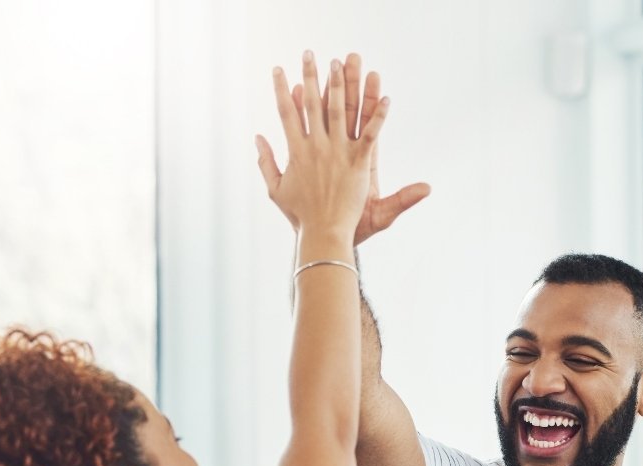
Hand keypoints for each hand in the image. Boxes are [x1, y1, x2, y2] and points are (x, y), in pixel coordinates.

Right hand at [254, 52, 385, 240]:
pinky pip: (370, 135)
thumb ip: (266, 163)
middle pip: (314, 104)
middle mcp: (316, 148)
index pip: (288, 113)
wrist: (323, 235)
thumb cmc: (301, 216)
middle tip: (310, 54)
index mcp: (296, 152)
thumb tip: (257, 138)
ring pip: (340, 112)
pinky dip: (378, 116)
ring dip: (342, 85)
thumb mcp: (276, 190)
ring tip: (342, 61)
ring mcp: (338, 154)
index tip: (280, 70)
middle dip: (312, 76)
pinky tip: (385, 97)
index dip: (283, 90)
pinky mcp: (359, 164)